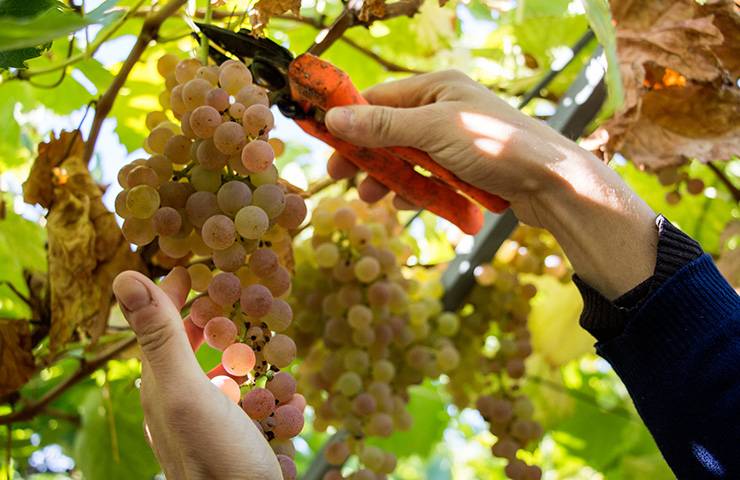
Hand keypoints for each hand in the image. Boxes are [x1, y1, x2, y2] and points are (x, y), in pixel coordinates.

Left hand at [113, 268, 280, 479]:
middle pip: (208, 349)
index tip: (195, 267)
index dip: (176, 293)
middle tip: (256, 315)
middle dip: (235, 334)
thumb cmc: (213, 456)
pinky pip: (266, 411)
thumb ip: (161, 337)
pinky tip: (290, 420)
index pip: (163, 324)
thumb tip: (123, 276)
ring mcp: (217, 425)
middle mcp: (187, 403)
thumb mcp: (185, 391)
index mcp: (163, 385)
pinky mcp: (244, 442)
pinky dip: (282, 410)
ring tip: (283, 386)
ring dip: (269, 377)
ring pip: (245, 379)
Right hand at [324, 70, 657, 298]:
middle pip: (390, 130)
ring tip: (370, 199)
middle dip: (365, 154)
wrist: (552, 186)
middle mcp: (445, 110)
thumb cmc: (496, 147)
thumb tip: (334, 119)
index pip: (380, 98)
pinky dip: (415, 190)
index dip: (349, 118)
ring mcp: (456, 141)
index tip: (322, 139)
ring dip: (387, 177)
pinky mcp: (466, 169)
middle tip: (338, 176)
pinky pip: (429, 177)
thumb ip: (384, 126)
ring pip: (407, 158)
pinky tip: (406, 204)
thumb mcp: (434, 131)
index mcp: (438, 87)